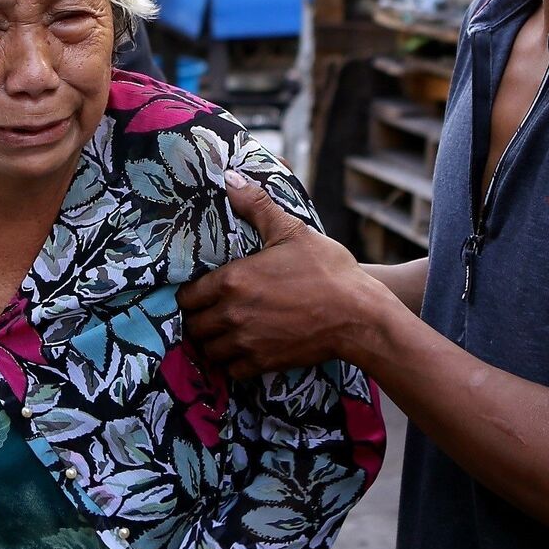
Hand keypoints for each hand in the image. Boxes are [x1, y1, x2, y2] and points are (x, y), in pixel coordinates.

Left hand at [177, 170, 402, 376]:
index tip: (199, 291)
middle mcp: (233, 314)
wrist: (359, 315)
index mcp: (233, 281)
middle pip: (193, 325)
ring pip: (209, 350)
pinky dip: (232, 363)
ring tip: (222, 331)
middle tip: (209, 312)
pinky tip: (242, 350)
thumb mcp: (292, 230)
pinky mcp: (264, 363)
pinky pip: (231, 370)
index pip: (188, 295)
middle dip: (197, 319)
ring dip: (212, 342)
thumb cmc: (328, 270)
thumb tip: (231, 178)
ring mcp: (247, 342)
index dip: (190, 293)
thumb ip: (256, 206)